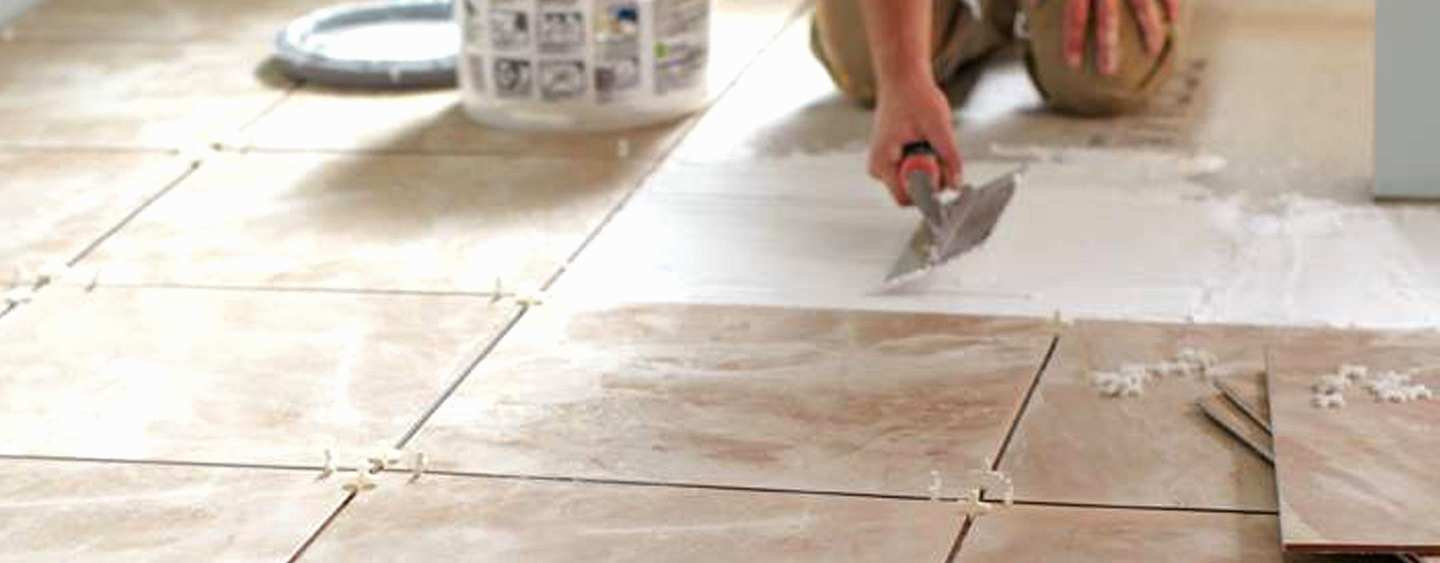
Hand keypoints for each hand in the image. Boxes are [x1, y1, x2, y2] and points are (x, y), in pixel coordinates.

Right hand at [868, 77, 961, 205]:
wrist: (903, 80)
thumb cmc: (915, 97)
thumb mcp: (938, 126)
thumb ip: (949, 157)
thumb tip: (957, 184)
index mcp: (882, 162)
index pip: (906, 197)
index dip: (929, 190)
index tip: (943, 169)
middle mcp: (879, 169)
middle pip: (913, 192)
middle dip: (933, 176)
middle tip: (938, 148)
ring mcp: (885, 167)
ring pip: (916, 183)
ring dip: (931, 167)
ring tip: (929, 139)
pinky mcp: (892, 162)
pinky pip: (915, 173)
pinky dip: (927, 161)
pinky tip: (925, 141)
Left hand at [1049, 0, 1178, 74]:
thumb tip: (1032, 4)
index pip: (1074, 15)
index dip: (1072, 39)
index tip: (1072, 64)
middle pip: (1107, 17)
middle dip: (1108, 46)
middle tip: (1108, 72)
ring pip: (1141, 4)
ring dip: (1149, 29)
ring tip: (1153, 51)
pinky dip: (1170, 2)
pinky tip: (1174, 19)